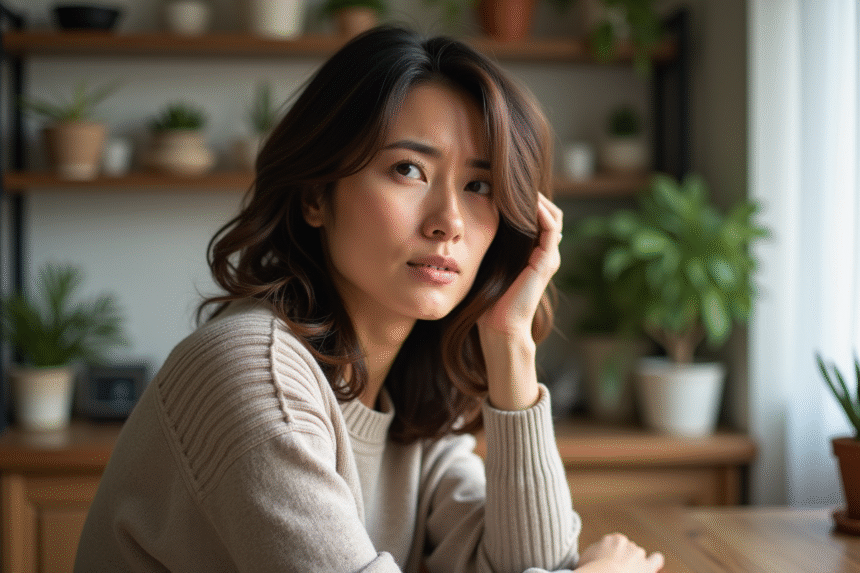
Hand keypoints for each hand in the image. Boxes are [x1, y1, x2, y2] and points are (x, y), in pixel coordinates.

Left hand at [476, 193, 562, 410]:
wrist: (498, 329)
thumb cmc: (486, 301)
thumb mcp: (484, 264)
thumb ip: (483, 245)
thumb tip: (459, 225)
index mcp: (530, 253)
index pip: (535, 215)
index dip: (523, 198)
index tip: (502, 181)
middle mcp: (543, 253)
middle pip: (548, 211)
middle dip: (531, 193)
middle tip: (511, 177)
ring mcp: (548, 257)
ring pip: (552, 215)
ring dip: (537, 198)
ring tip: (518, 183)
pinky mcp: (546, 262)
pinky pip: (550, 228)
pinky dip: (540, 211)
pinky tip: (524, 201)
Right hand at [577, 533, 663, 572]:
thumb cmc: (591, 570)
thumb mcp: (585, 558)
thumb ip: (593, 554)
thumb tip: (594, 557)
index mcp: (612, 540)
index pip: (615, 545)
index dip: (612, 555)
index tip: (608, 564)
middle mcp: (626, 543)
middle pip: (627, 550)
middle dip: (623, 559)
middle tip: (616, 570)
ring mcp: (637, 554)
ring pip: (639, 556)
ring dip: (635, 563)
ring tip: (629, 572)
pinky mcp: (647, 566)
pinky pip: (656, 559)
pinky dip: (655, 562)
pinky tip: (653, 566)